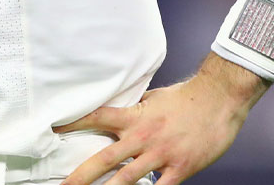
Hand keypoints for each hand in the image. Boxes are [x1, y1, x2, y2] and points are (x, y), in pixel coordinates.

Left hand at [52, 57, 267, 184]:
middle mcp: (143, 136)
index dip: (74, 124)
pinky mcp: (180, 168)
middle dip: (81, 176)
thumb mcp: (155, 98)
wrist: (220, 98)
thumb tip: (123, 110)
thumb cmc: (188, 97)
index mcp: (135, 117)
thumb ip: (137, 108)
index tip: (54, 131)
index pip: (97, 118)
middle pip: (105, 159)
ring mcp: (161, 154)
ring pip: (127, 179)